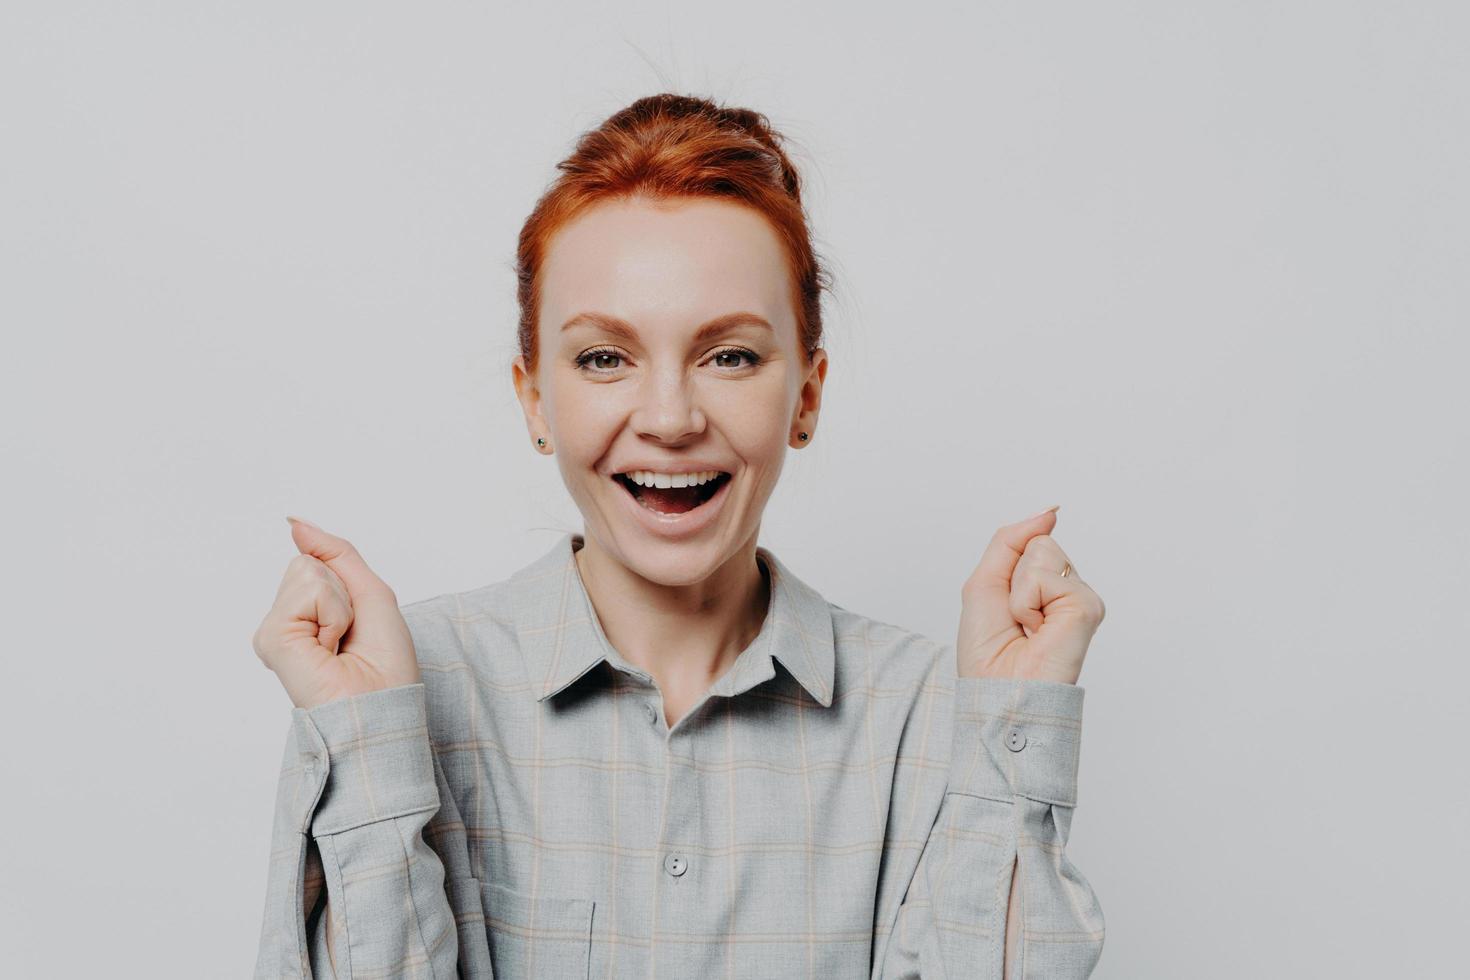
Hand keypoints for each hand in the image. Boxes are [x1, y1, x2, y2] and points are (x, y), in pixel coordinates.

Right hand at [252, 517, 420, 709]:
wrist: (382, 708)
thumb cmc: (384, 665)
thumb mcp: (370, 593)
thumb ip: (334, 553)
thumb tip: (295, 522)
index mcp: (309, 617)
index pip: (316, 563)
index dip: (344, 582)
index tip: (354, 623)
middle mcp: (287, 623)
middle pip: (309, 563)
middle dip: (343, 592)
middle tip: (349, 635)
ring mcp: (276, 630)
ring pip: (306, 571)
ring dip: (339, 604)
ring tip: (339, 643)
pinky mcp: (270, 638)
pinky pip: (307, 590)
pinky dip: (333, 613)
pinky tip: (328, 648)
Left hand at [956, 507, 1104, 684]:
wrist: (996, 691)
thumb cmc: (988, 650)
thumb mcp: (986, 582)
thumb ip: (1011, 540)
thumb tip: (1049, 513)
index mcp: (1045, 587)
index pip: (1028, 542)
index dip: (1006, 568)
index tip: (1007, 607)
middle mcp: (1067, 591)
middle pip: (1036, 543)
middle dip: (1012, 578)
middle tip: (1016, 619)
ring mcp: (1079, 598)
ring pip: (1042, 552)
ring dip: (1018, 591)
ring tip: (1027, 625)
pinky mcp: (1087, 607)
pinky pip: (1045, 576)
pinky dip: (1027, 602)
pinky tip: (1038, 630)